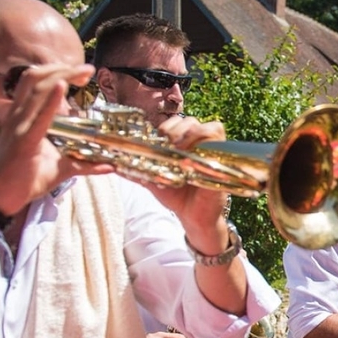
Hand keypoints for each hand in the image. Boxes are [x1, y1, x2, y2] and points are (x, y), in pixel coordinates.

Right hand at [0, 63, 110, 214]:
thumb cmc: (24, 181)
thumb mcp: (59, 169)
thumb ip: (83, 164)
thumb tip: (109, 165)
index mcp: (23, 118)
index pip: (36, 83)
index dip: (56, 71)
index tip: (80, 71)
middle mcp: (18, 117)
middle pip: (36, 79)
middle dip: (62, 68)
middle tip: (87, 69)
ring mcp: (19, 127)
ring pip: (37, 90)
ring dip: (61, 76)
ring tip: (83, 72)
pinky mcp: (23, 141)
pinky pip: (38, 116)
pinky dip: (51, 100)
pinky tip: (62, 87)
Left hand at [144, 116, 231, 244]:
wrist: (192, 216)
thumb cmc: (176, 196)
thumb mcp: (153, 180)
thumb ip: (136, 170)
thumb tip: (113, 165)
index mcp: (183, 145)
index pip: (176, 122)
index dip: (166, 127)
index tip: (157, 140)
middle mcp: (198, 144)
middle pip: (189, 121)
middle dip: (175, 130)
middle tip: (166, 145)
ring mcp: (212, 150)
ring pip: (204, 126)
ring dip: (188, 133)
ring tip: (178, 149)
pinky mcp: (223, 158)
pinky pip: (217, 135)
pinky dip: (204, 138)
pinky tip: (191, 154)